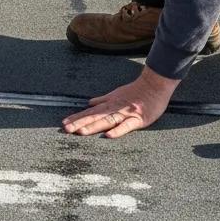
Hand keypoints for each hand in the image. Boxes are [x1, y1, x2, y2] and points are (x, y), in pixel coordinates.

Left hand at [61, 66, 179, 137]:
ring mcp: (126, 113)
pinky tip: (108, 135)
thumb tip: (89, 103)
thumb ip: (103, 100)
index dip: (77, 118)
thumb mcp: (117, 93)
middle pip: (95, 117)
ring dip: (93, 126)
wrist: (155, 85)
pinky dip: (118, 130)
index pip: (90, 112)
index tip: (64, 123)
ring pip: (107, 121)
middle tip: (66, 129)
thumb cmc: (137, 91)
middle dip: (80, 123)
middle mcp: (115, 108)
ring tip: (80, 132)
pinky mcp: (138, 119)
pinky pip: (127, 126)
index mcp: (109, 103)